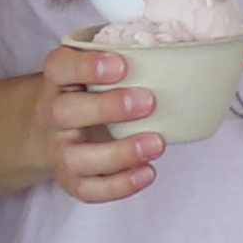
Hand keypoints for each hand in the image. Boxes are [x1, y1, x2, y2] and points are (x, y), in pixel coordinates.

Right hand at [27, 45, 164, 201]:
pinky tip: (147, 172)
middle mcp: (53, 113)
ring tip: (156, 144)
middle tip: (148, 102)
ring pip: (75, 158)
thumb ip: (130, 59)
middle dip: (107, 108)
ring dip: (118, 154)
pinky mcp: (69, 178)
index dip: (86, 66)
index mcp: (60, 80)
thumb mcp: (99, 68)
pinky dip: (118, 186)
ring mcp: (59, 149)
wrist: (55, 128)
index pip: (60, 66)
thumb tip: (190, 53)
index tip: (121, 65)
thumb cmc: (91, 91)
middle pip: (64, 112)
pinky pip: (87, 189)